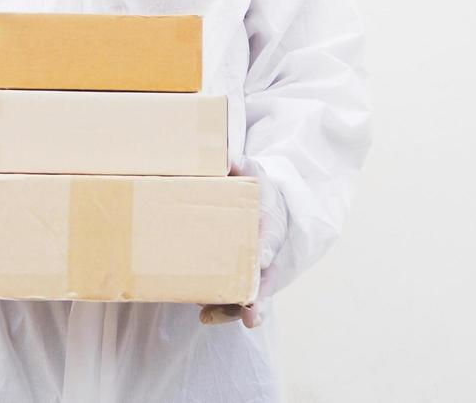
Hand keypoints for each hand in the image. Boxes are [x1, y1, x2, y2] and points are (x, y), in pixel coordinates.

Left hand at [198, 156, 286, 328]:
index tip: (262, 259)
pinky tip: (205, 315)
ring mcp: (253, 273)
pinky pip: (233, 300)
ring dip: (233, 309)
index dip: (265, 250)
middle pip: (263, 281)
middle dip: (257, 298)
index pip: (270, 241)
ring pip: (248, 297)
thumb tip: (229, 160)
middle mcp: (264, 255)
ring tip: (211, 316)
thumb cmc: (257, 192)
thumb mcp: (254, 173)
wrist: (265, 208)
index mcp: (270, 227)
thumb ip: (242, 166)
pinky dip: (222, 310)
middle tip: (250, 313)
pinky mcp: (238, 282)